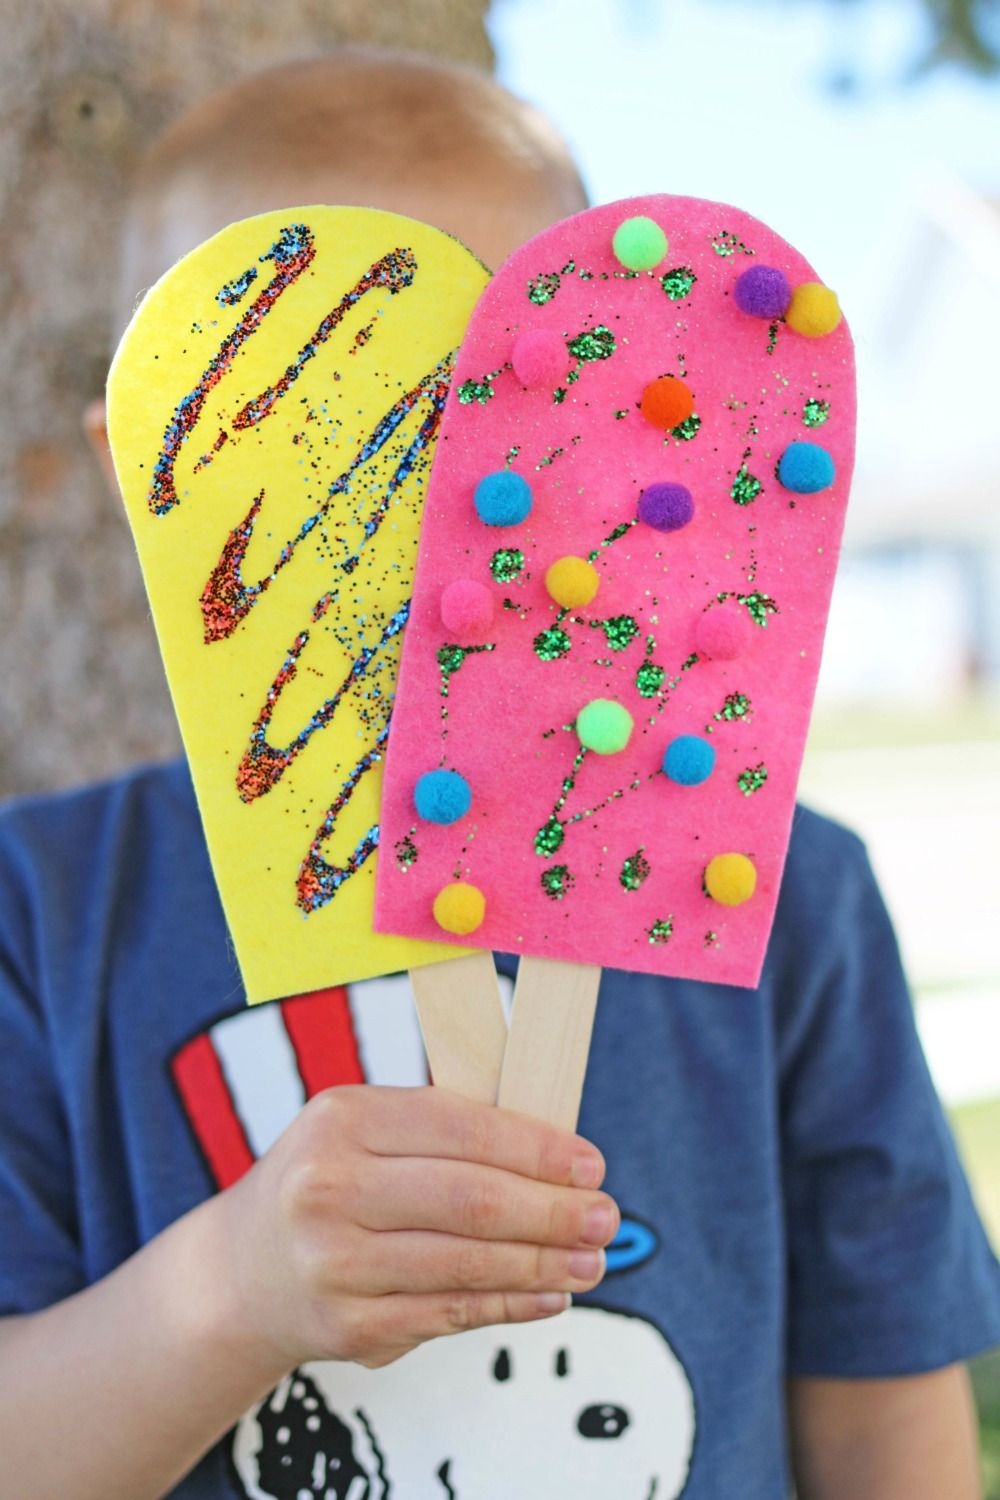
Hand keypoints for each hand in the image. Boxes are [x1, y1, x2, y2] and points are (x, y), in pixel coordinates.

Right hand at [215, 1085, 617, 1369]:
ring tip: (592, 1258)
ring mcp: (335, 1263)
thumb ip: (446, 1132)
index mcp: (342, 1120)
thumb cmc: (328, 1184)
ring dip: (545, 1263)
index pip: (461, 1128)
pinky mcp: (349, 1327)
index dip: (537, 1148)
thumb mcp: (363, 1131)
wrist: (243, 1273)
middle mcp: (329, 1188)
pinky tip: (550, 1294)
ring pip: (468, 1264)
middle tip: (606, 1216)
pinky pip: (451, 1313)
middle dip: (553, 1210)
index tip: (590, 1163)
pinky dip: (511, 1305)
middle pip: (471, 1200)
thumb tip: (559, 1155)